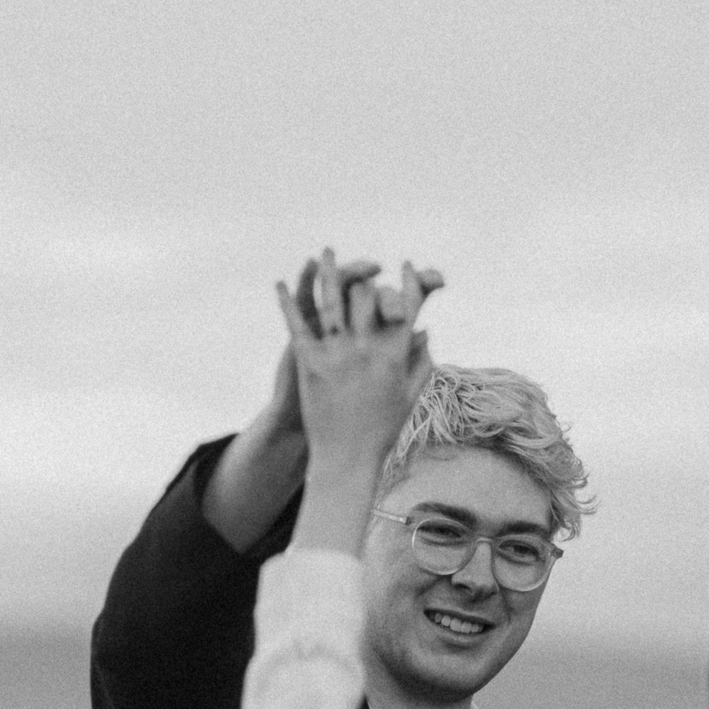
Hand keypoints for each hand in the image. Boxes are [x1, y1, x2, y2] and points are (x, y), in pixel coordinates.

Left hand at [275, 253, 441, 483]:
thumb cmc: (382, 429)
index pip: (407, 305)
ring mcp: (337, 352)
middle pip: (368, 294)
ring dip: (328, 271)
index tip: (407, 265)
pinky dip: (288, 300)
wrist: (347, 457)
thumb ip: (421, 361)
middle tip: (362, 267)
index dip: (409, 281)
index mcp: (395, 353)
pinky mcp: (310, 361)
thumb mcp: (410, 395)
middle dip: (366, 276)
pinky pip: (297, 322)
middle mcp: (367, 347)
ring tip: (326, 251)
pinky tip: (282, 283)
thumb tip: (426, 331)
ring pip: (332, 299)